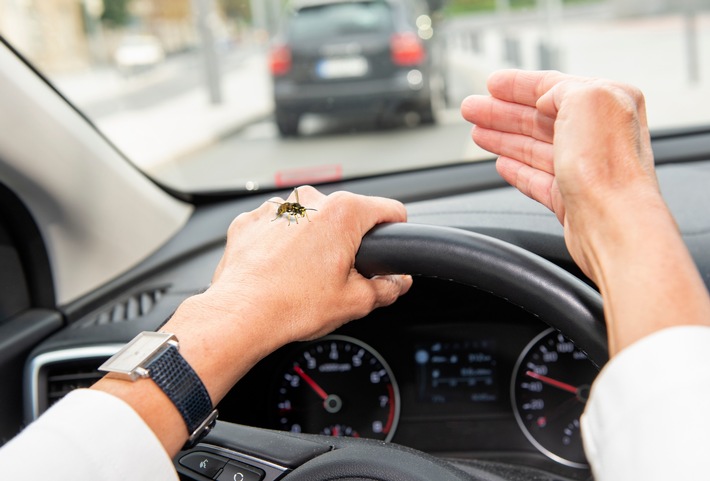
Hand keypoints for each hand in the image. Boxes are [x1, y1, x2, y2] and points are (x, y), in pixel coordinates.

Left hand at [95, 186, 411, 454]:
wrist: (240, 315)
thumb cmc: (291, 305)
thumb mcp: (355, 302)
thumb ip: (387, 288)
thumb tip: (397, 282)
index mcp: (343, 213)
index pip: (389, 210)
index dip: (396, 230)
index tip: (392, 242)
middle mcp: (309, 201)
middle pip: (345, 215)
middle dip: (347, 241)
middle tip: (341, 275)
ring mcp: (277, 209)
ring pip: (309, 219)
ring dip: (312, 240)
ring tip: (305, 276)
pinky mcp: (250, 221)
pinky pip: (277, 226)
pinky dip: (281, 243)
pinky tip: (279, 270)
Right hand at [460, 70, 659, 277]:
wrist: (613, 223)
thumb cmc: (608, 165)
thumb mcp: (584, 99)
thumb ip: (560, 89)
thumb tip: (545, 100)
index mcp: (608, 103)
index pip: (555, 87)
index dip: (519, 85)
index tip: (492, 84)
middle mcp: (599, 135)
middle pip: (539, 118)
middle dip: (502, 112)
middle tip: (473, 108)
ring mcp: (584, 168)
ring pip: (535, 148)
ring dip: (503, 138)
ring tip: (477, 133)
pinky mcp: (571, 199)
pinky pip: (538, 179)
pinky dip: (518, 170)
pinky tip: (501, 165)